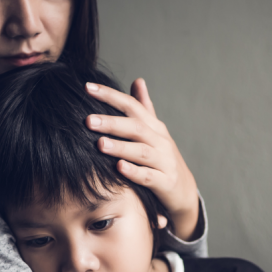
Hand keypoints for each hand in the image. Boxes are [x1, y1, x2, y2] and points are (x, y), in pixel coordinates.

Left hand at [85, 79, 199, 240]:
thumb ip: (144, 108)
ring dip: (121, 147)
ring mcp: (165, 162)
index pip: (132, 106)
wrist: (184, 191)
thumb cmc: (162, 158)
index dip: (111, 96)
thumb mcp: (155, 132)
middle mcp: (161, 141)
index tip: (87, 88)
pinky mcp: (165, 183)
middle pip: (136, 127)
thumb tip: (138, 80)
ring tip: (100, 144)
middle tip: (88, 120)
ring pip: (142, 152)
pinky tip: (119, 167)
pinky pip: (149, 176)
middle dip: (112, 123)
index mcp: (154, 127)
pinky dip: (134, 172)